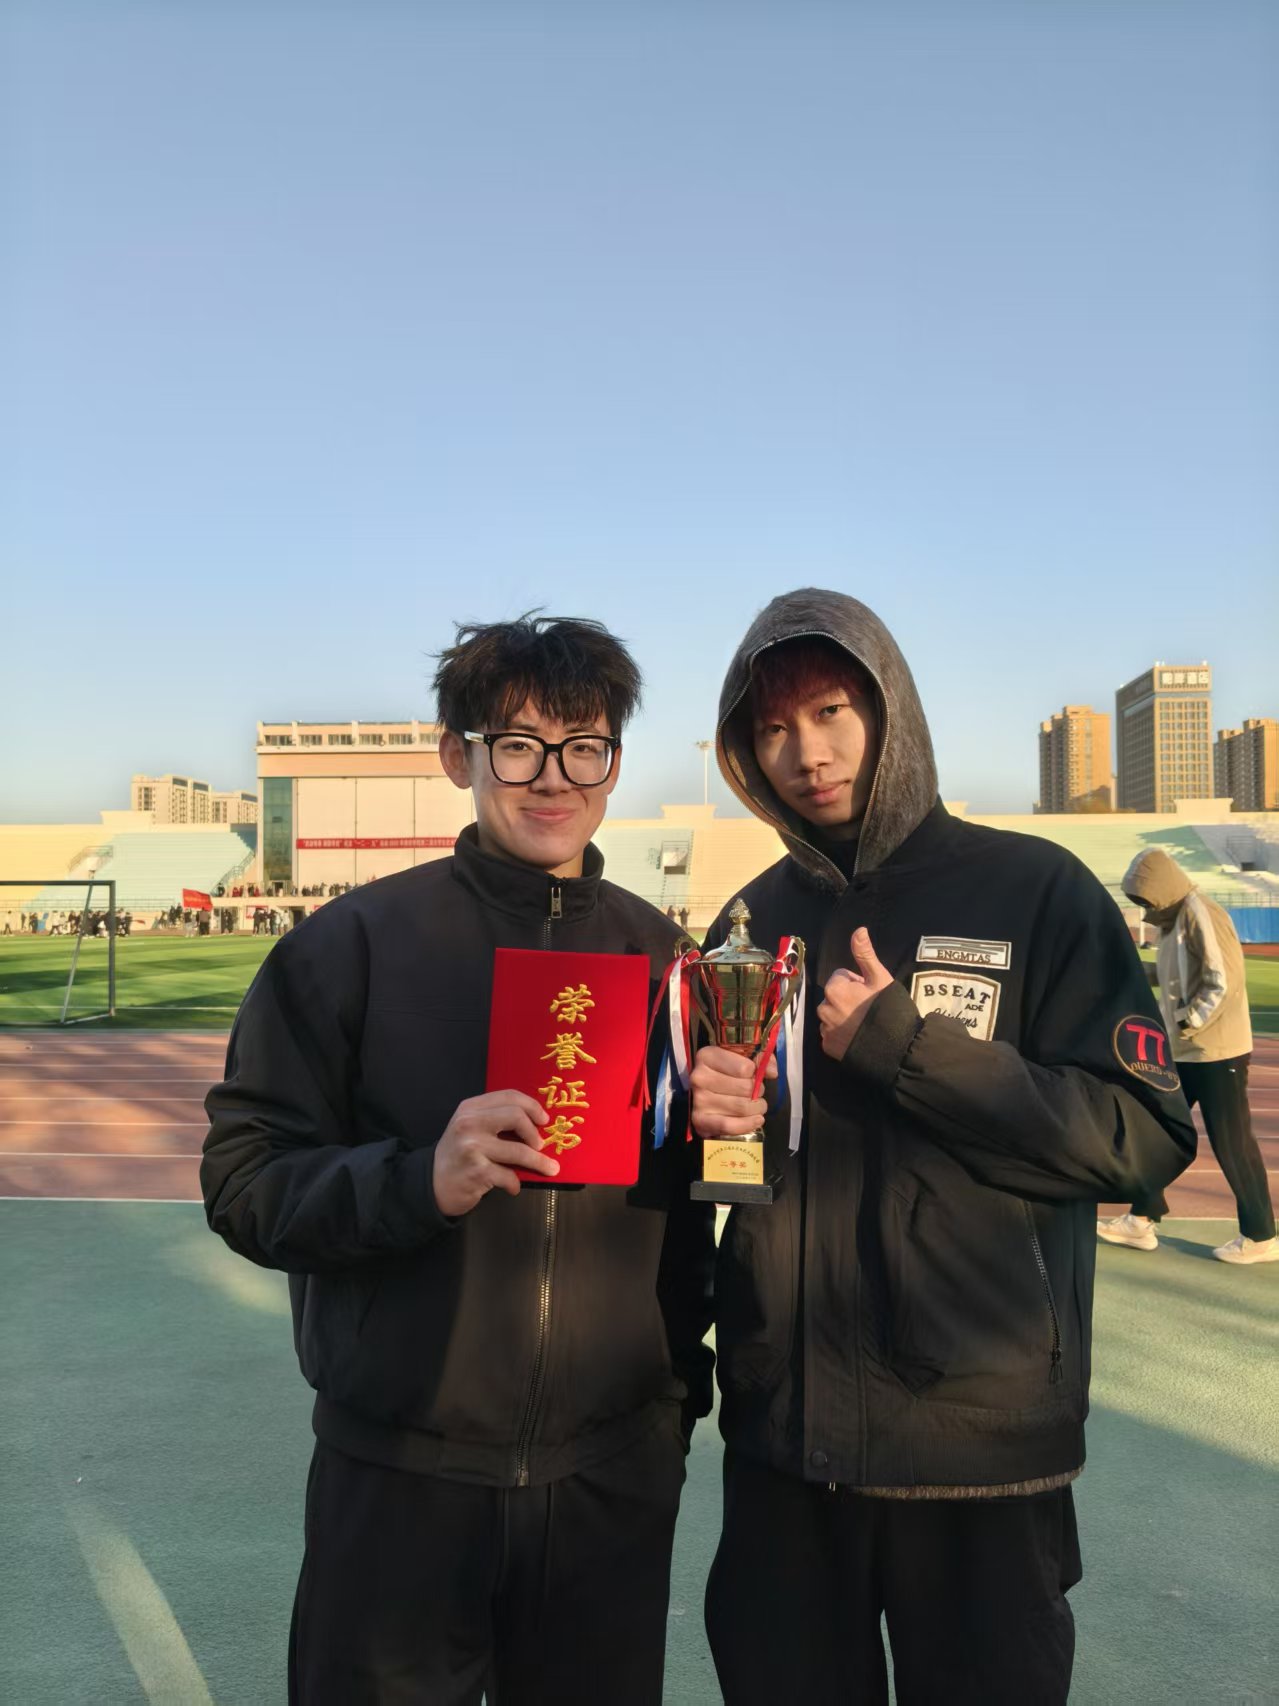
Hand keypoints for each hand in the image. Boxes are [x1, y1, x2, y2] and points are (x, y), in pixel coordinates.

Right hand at [432, 1090, 558, 1216]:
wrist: (431, 1184)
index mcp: (470, 1108)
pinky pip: (509, 1175)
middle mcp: (469, 1123)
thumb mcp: (470, 1129)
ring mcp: (472, 1147)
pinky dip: (515, 1183)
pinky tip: (513, 1186)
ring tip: (549, 1169)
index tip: (544, 1119)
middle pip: (516, 1116)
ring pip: (519, 1150)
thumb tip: (536, 1124)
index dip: (532, 1106)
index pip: (509, 1096)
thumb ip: (495, 1120)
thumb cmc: (458, 1156)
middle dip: (535, 1133)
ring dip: (539, 1162)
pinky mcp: (477, 1171)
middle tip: (541, 1145)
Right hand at [689, 1044, 774, 1137]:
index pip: (745, 1068)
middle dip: (758, 1092)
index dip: (755, 1073)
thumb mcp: (742, 1057)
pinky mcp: (700, 1120)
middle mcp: (699, 1077)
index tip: (751, 1075)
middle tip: (756, 1093)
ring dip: (757, 1108)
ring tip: (756, 1105)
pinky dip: (748, 1124)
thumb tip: (772, 1072)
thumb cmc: (727, 1073)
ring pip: (742, 1107)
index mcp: (707, 1056)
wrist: (706, 1093)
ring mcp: (699, 1100)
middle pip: (745, 1088)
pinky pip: (729, 1126)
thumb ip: (760, 1058)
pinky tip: (756, 1120)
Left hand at [816, 928, 894, 1059]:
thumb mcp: (880, 978)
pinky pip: (831, 1035)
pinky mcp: (828, 1048)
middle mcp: (824, 1008)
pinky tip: (857, 1037)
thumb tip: (859, 929)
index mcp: (834, 989)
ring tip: (864, 1024)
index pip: (840, 977)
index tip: (870, 993)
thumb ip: (865, 954)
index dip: (857, 983)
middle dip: (848, 999)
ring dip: (842, 1016)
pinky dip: (841, 1035)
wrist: (896, 1047)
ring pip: (831, 1016)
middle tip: (868, 1009)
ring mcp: (825, 1030)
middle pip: (834, 996)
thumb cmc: (888, 1009)